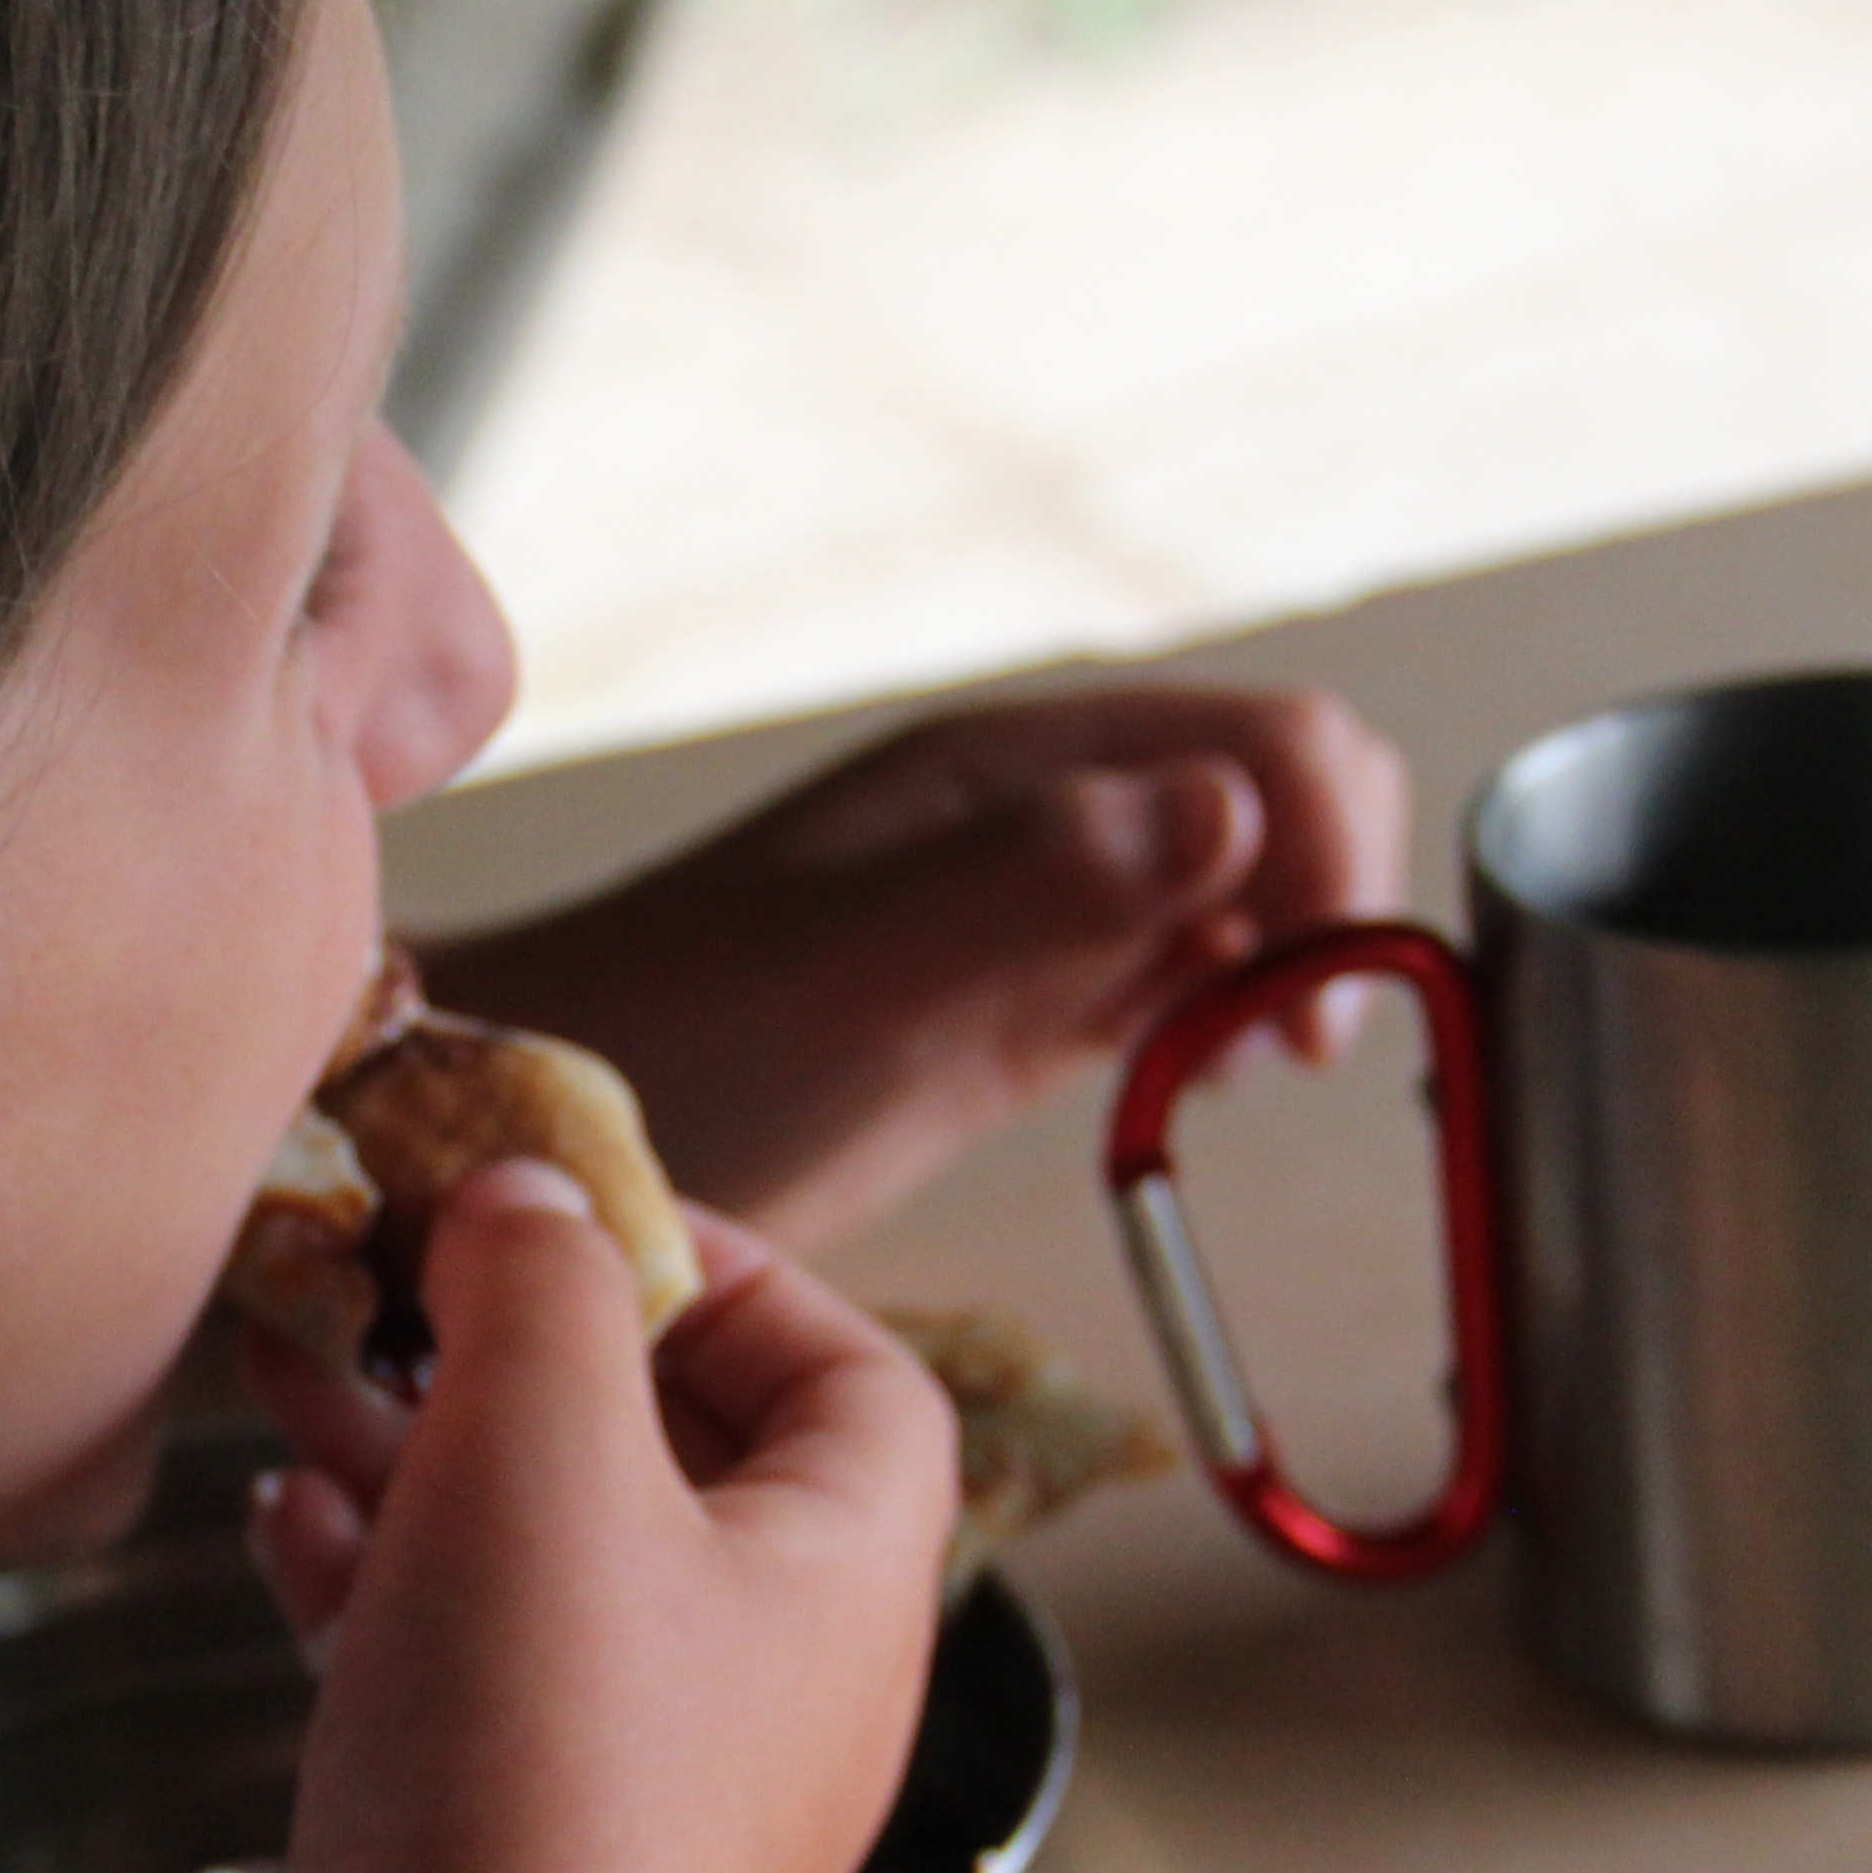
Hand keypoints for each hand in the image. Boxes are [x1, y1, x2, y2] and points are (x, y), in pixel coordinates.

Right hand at [232, 1172, 951, 1872]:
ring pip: (541, 1563)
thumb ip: (541, 1284)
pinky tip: (276, 1528)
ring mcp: (647, 1791)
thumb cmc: (537, 1781)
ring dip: (417, 1452)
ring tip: (283, 1363)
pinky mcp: (519, 1869)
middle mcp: (774, 1690)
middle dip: (516, 1348)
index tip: (567, 1212)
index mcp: (845, 1581)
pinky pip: (460, 1681)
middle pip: (670, 1456)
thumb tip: (529, 1197)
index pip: (853, 1372)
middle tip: (382, 1270)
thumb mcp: (541, 1453)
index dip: (727, 1266)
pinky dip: (377, 1585)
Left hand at [415, 682, 1409, 1251]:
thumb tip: (1231, 804)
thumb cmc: (672, 1049)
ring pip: (1247, 883)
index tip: (1307, 990)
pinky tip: (1214, 1076)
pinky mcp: (1017, 1011)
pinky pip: (1178, 974)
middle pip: (1284, 793)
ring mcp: (1034, 913)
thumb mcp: (865, 969)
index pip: (1273, 738)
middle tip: (1293, 1044)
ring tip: (1255, 1064)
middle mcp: (1042, 817)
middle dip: (1336, 897)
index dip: (1331, 847)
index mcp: (1014, 769)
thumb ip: (1042, 882)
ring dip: (1294, 958)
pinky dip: (1230, 1010)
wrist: (536, 1135)